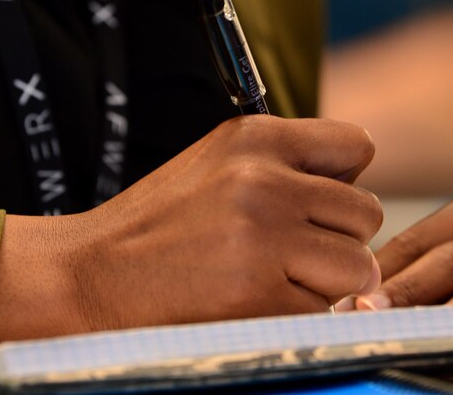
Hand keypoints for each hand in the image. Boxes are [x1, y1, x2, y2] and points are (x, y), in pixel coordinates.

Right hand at [0, 116, 381, 351]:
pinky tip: (252, 301)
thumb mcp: (218, 163)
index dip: (345, 180)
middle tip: (291, 252)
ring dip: (325, 282)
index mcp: (256, 138)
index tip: (318, 204)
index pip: (357, 146)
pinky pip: (323, 309)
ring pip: (357, 266)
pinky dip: (297, 314)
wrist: (86, 276)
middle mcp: (265, 179)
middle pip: (366, 213)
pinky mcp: (258, 295)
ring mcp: (263, 237)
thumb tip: (357, 187)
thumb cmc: (157, 225)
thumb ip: (286, 163)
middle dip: (338, 239)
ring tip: (272, 277)